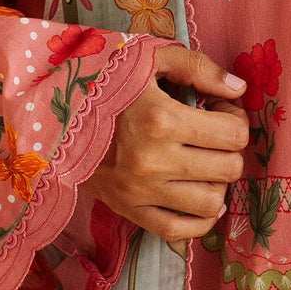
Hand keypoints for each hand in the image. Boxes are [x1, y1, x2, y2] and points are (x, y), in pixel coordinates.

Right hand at [82, 43, 249, 239]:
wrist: (50, 111)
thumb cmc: (104, 79)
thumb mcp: (149, 58)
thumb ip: (199, 68)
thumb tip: (240, 89)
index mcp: (162, 120)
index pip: (233, 134)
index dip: (235, 118)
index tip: (219, 107)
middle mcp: (154, 162)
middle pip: (228, 169)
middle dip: (231, 148)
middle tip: (214, 132)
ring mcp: (139, 192)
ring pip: (209, 203)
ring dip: (218, 182)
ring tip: (206, 162)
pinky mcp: (126, 210)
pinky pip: (177, 230)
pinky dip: (199, 218)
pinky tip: (200, 196)